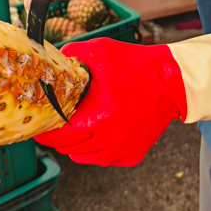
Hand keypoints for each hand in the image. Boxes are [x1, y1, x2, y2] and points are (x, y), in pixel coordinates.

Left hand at [34, 38, 186, 165]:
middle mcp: (109, 141)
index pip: (58, 136)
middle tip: (54, 122)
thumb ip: (71, 54)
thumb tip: (51, 61)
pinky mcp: (131, 156)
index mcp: (98, 118)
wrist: (172, 82)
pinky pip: (101, 158)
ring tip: (76, 124)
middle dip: (57, 136)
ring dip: (75, 143)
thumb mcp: (100, 51)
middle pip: (67, 148)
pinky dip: (94, 148)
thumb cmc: (136, 66)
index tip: (38, 124)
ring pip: (82, 156)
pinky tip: (96, 130)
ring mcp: (120, 151)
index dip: (44, 131)